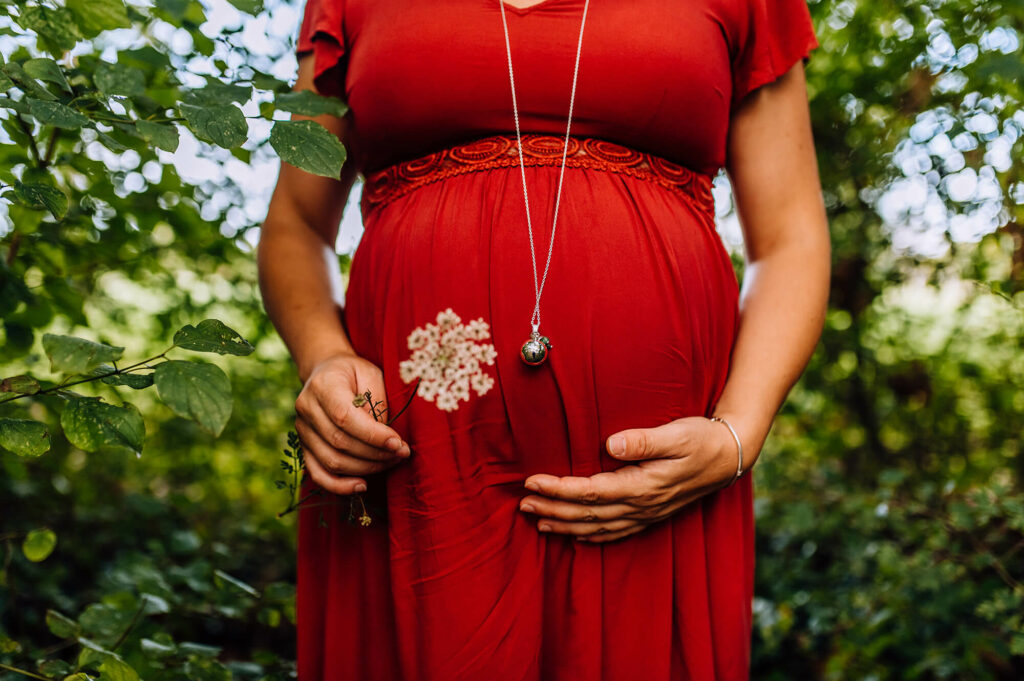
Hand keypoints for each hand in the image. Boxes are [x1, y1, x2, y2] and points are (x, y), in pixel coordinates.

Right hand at [294, 352, 410, 494]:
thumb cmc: (355, 373)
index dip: (373, 436)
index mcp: (323, 386)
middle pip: (340, 442)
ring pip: (332, 461)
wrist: (327, 372)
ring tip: (391, 462)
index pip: (345, 418)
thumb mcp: (371, 374)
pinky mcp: (304, 446)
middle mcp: (306, 409)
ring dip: (366, 468)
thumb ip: (377, 402)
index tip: (398, 443)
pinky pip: (318, 473)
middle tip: (402, 453)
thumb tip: (385, 437)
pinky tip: (362, 486)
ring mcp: (302, 430)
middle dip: (375, 454)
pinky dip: (339, 486)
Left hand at [519, 416, 745, 542]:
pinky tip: (576, 536)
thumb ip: (643, 440)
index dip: (558, 490)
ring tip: (537, 522)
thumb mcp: (676, 433)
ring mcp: (647, 514)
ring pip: (598, 527)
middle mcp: (642, 505)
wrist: (732, 455)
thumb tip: (610, 444)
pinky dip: (592, 536)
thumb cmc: (702, 438)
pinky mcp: (652, 514)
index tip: (531, 482)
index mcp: (643, 486)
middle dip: (553, 510)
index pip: (590, 492)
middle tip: (523, 505)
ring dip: (565, 526)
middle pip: (587, 514)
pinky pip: (617, 533)